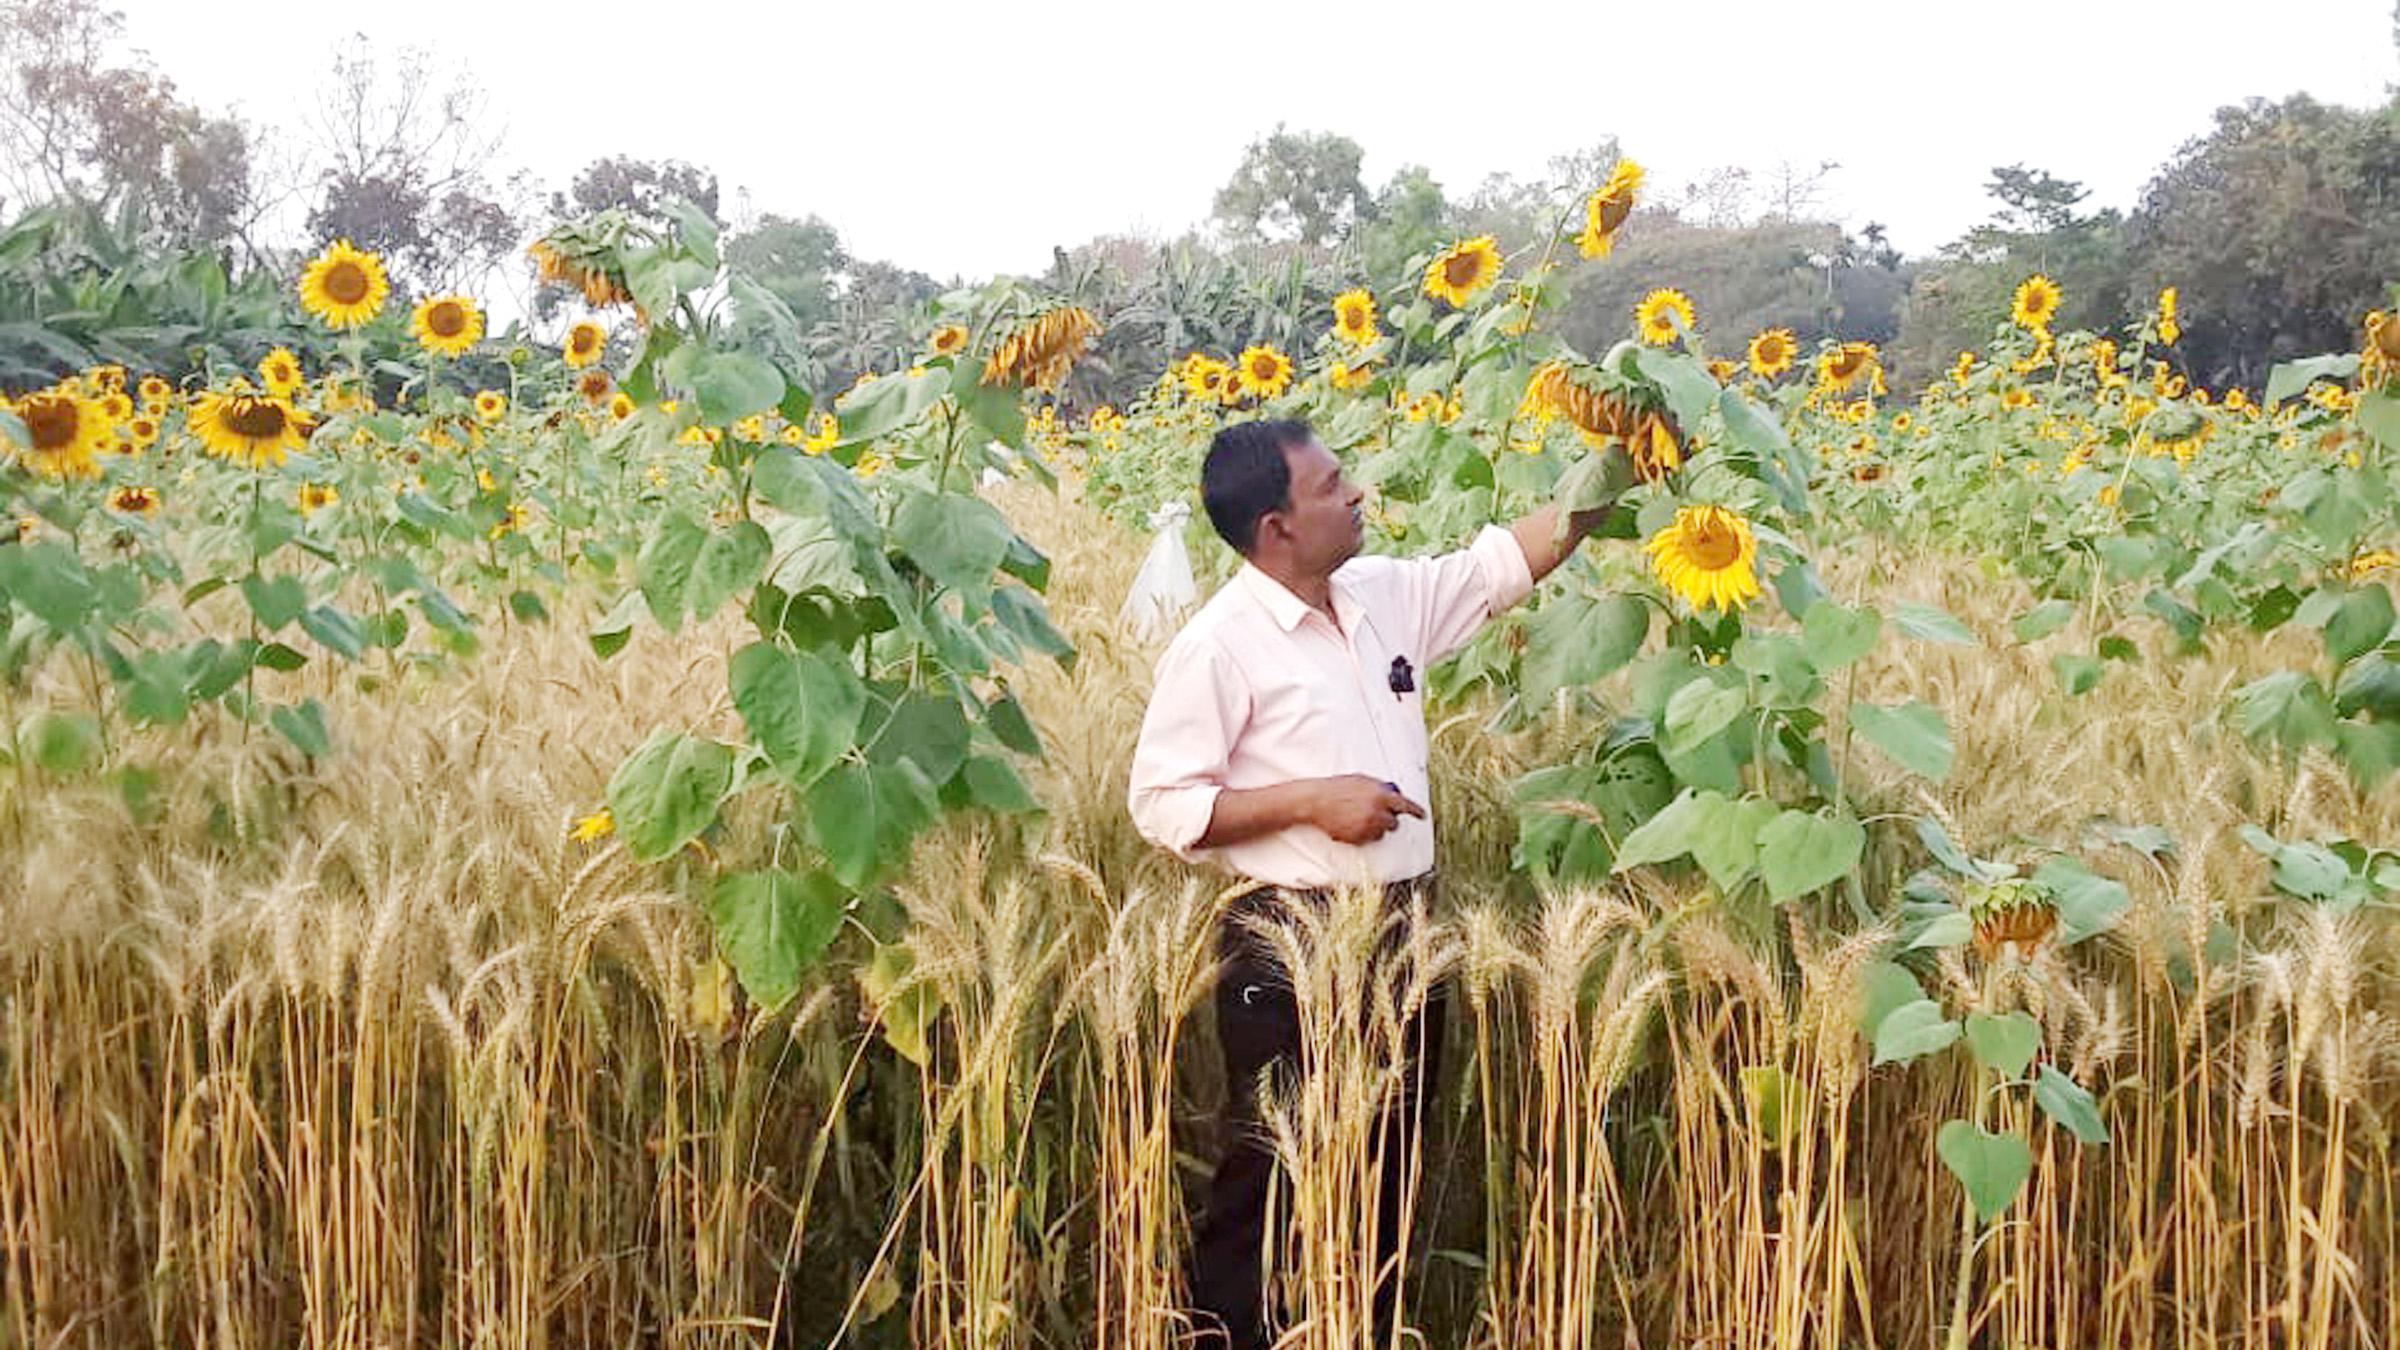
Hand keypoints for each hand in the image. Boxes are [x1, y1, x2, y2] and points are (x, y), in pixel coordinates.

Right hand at [1309, 774, 1426, 843]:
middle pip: (1394, 824)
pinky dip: (1363, 834)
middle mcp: (1377, 813)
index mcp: (1381, 795)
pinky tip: (1351, 825)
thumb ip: (1380, 788)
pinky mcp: (1358, 838)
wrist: (1317, 800)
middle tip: (1377, 815)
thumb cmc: (1337, 787)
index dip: (1416, 811)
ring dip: (1375, 828)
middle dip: (1388, 821)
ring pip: (1381, 833)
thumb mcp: (1362, 780)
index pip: (1406, 805)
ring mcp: (1368, 827)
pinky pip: (1368, 840)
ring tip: (1359, 819)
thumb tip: (1392, 794)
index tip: (1422, 816)